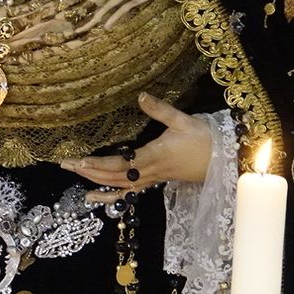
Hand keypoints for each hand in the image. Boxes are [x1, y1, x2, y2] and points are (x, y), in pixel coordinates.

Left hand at [60, 92, 212, 204]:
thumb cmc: (206, 138)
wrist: (227, 159)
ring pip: (122, 186)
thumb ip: (160, 109)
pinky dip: (115, 195)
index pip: (119, 164)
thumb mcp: (183, 120)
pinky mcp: (158, 180)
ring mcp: (155, 178)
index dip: (97, 164)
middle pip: (115, 177)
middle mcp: (151, 171)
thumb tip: (140, 96)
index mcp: (154, 156)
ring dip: (99, 183)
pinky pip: (133, 191)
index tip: (77, 160)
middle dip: (89, 172)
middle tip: (66, 165)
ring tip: (78, 182)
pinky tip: (101, 197)